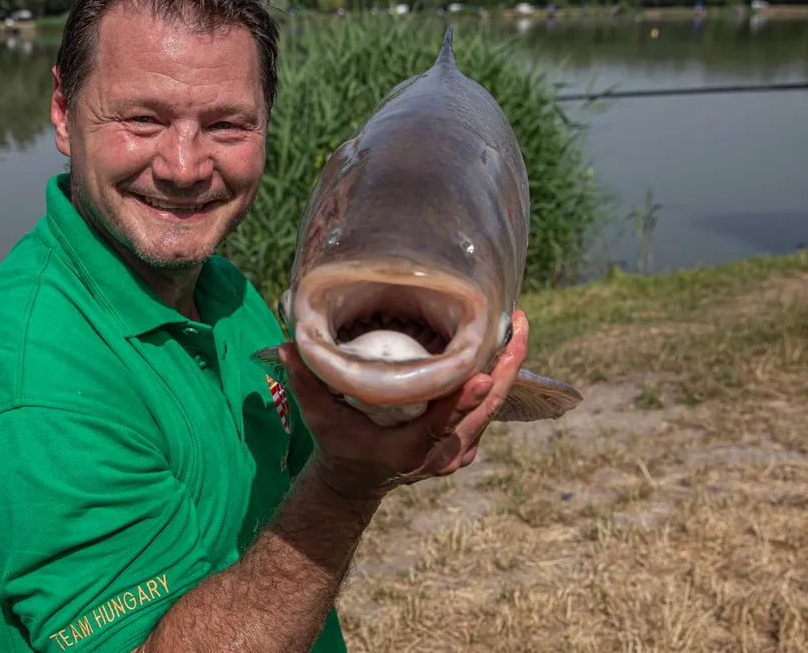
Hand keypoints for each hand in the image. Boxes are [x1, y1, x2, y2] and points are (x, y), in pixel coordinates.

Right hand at [280, 311, 530, 501]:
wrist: (356, 480)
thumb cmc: (338, 444)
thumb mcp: (319, 417)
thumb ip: (306, 382)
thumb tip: (288, 345)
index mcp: (408, 450)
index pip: (440, 424)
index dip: (462, 401)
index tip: (482, 375)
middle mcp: (439, 456)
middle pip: (482, 413)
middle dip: (504, 370)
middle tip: (518, 326)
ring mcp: (456, 454)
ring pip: (493, 412)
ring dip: (509, 371)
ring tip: (519, 329)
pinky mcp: (464, 446)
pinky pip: (489, 414)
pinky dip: (500, 384)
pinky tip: (506, 351)